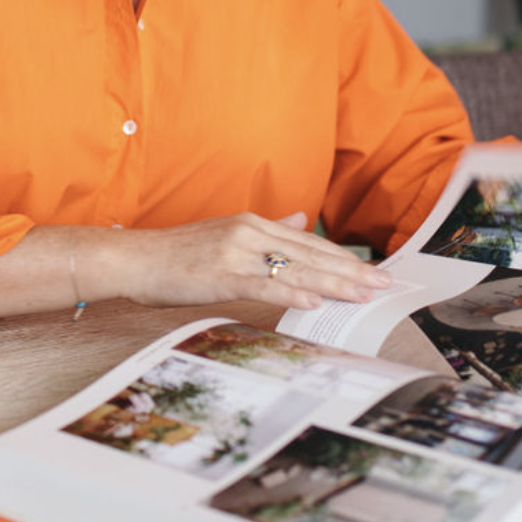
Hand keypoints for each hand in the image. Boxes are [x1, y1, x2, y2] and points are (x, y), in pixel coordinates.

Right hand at [89, 211, 394, 312]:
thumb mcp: (227, 232)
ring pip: (294, 269)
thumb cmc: (178, 253)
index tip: (373, 270)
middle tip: (385, 284)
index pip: (308, 243)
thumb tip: (301, 219)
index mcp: (253, 224)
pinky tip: (314, 301)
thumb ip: (268, 228)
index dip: (343, 258)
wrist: (136, 258)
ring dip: (333, 283)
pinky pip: (263, 285)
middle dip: (351, 271)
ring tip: (364, 294)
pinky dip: (291, 293)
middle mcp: (249, 233)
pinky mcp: (221, 275)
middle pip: (310, 255)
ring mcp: (236, 253)